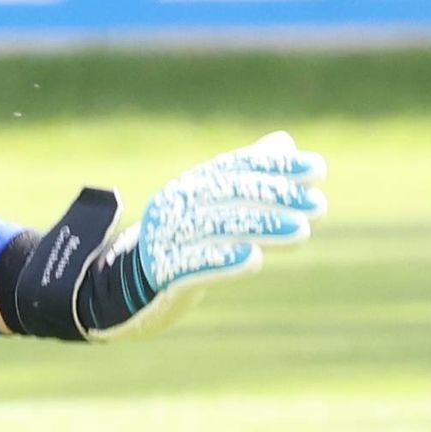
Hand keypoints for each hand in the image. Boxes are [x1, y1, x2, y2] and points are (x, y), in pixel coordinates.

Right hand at [0, 131, 327, 340]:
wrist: (112, 290)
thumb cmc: (172, 247)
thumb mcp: (208, 208)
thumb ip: (244, 174)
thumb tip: (286, 141)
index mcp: (189, 187)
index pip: (236, 168)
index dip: (276, 166)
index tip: (317, 168)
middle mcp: (176, 207)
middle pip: (230, 196)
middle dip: (277, 197)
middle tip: (319, 203)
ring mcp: (166, 240)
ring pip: (218, 228)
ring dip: (262, 228)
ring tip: (302, 231)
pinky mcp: (160, 277)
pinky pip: (192, 266)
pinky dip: (222, 261)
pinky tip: (253, 261)